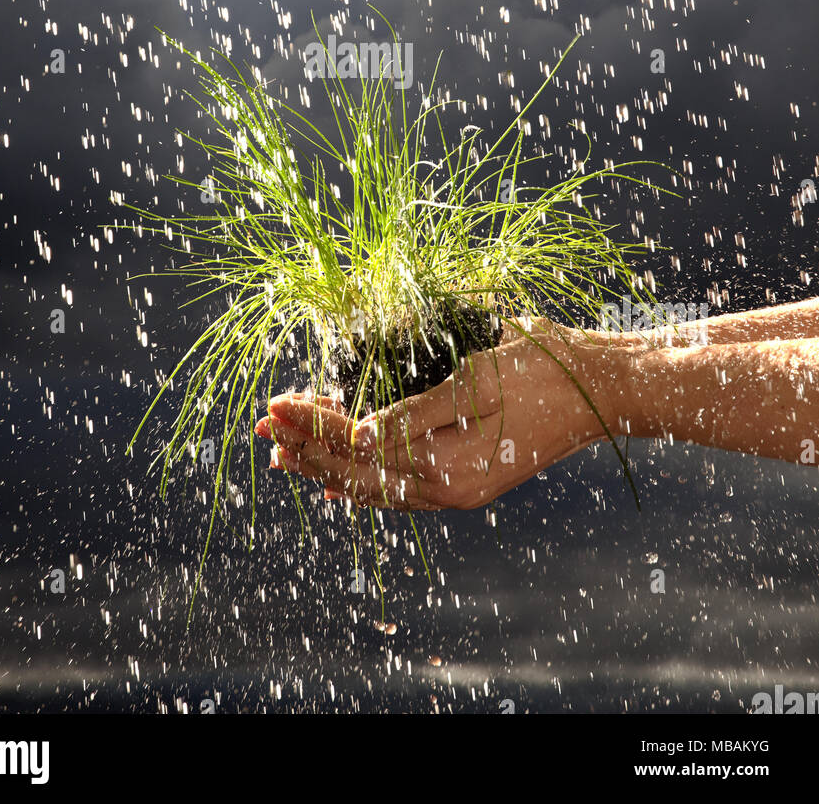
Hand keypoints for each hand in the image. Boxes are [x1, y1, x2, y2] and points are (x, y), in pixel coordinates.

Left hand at [253, 325, 618, 509]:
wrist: (600, 390)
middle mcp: (446, 488)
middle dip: (305, 447)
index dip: (312, 423)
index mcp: (445, 464)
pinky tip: (341, 476)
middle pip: (357, 472)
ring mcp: (457, 490)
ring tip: (284, 455)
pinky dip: (364, 480)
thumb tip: (358, 434)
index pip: (357, 446)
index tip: (275, 402)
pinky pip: (401, 489)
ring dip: (326, 466)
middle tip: (261, 427)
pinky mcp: (467, 480)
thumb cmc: (541, 372)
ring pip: (374, 486)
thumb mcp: (475, 381)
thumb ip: (414, 414)